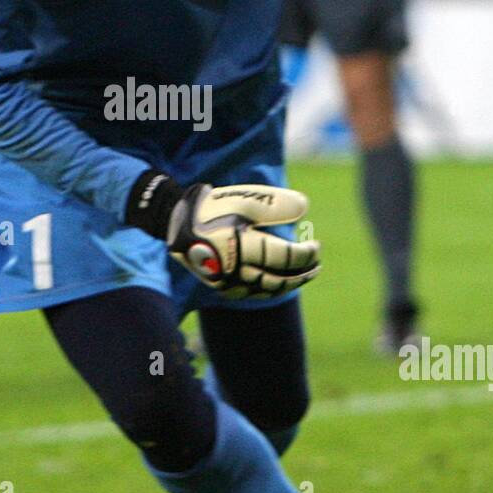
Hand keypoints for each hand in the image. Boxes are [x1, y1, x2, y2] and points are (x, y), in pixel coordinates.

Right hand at [167, 182, 319, 299]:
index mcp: (245, 248)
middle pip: (280, 279)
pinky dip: (270, 290)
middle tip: (316, 264)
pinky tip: (278, 283)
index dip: (306, 253)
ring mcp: (229, 282)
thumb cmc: (213, 208)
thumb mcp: (245, 199)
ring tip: (303, 276)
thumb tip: (305, 208)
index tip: (316, 245)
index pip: (286, 258)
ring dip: (289, 284)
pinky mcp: (221, 287)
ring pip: (267, 290)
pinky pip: (252, 293)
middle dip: (302, 273)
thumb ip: (276, 203)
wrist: (175, 224)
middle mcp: (238, 271)